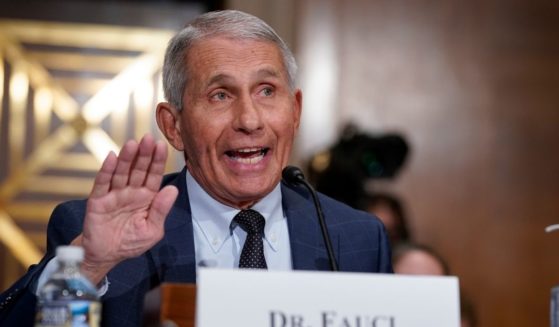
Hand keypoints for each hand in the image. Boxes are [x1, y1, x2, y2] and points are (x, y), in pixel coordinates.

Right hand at [72, 134, 177, 283]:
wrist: (105, 256)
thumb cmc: (131, 243)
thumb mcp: (152, 230)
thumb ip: (161, 210)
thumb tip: (173, 189)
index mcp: (147, 198)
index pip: (154, 175)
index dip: (157, 161)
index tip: (162, 146)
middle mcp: (131, 192)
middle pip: (138, 170)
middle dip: (144, 154)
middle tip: (149, 138)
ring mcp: (114, 194)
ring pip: (121, 172)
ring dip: (127, 158)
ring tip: (133, 144)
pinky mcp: (98, 200)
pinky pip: (102, 183)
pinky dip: (106, 170)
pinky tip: (111, 157)